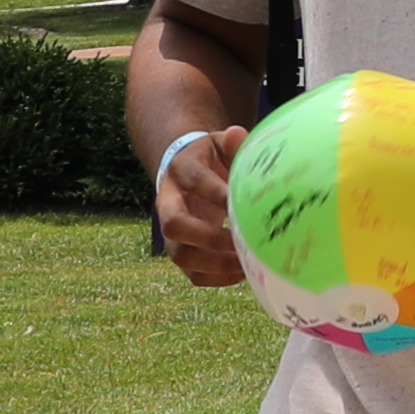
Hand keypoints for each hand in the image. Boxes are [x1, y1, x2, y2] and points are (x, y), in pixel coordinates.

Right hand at [148, 120, 252, 288]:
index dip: (216, 192)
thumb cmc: (211, 159)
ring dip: (214, 264)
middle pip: (173, 225)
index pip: (192, 179)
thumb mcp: (219, 144)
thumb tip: (238, 134)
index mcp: (180, 170)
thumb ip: (230, 142)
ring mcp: (171, 231)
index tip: (243, 203)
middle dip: (207, 237)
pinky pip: (192, 274)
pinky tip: (242, 273)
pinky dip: (216, 279)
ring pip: (180, 255)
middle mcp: (168, 202)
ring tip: (246, 263)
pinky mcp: (181, 251)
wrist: (187, 173)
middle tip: (240, 240)